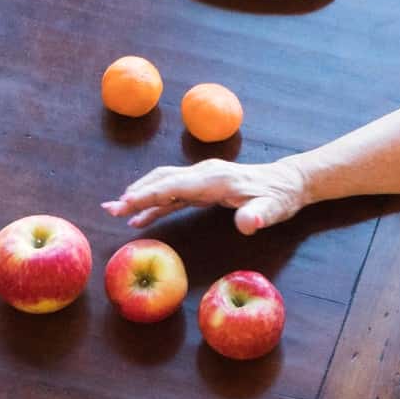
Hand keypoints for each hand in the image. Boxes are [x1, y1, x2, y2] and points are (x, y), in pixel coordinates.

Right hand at [101, 158, 311, 234]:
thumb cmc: (280, 197)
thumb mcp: (274, 209)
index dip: (149, 195)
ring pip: (163, 184)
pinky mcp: (202, 187)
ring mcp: (201, 179)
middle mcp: (203, 174)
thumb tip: (247, 224)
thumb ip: (259, 216)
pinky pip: (172, 193)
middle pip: (162, 181)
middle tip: (110, 210)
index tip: (126, 204)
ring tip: (116, 211)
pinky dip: (154, 204)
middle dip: (135, 194)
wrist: (288, 182)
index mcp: (214, 179)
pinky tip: (140, 218)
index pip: (175, 186)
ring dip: (139, 196)